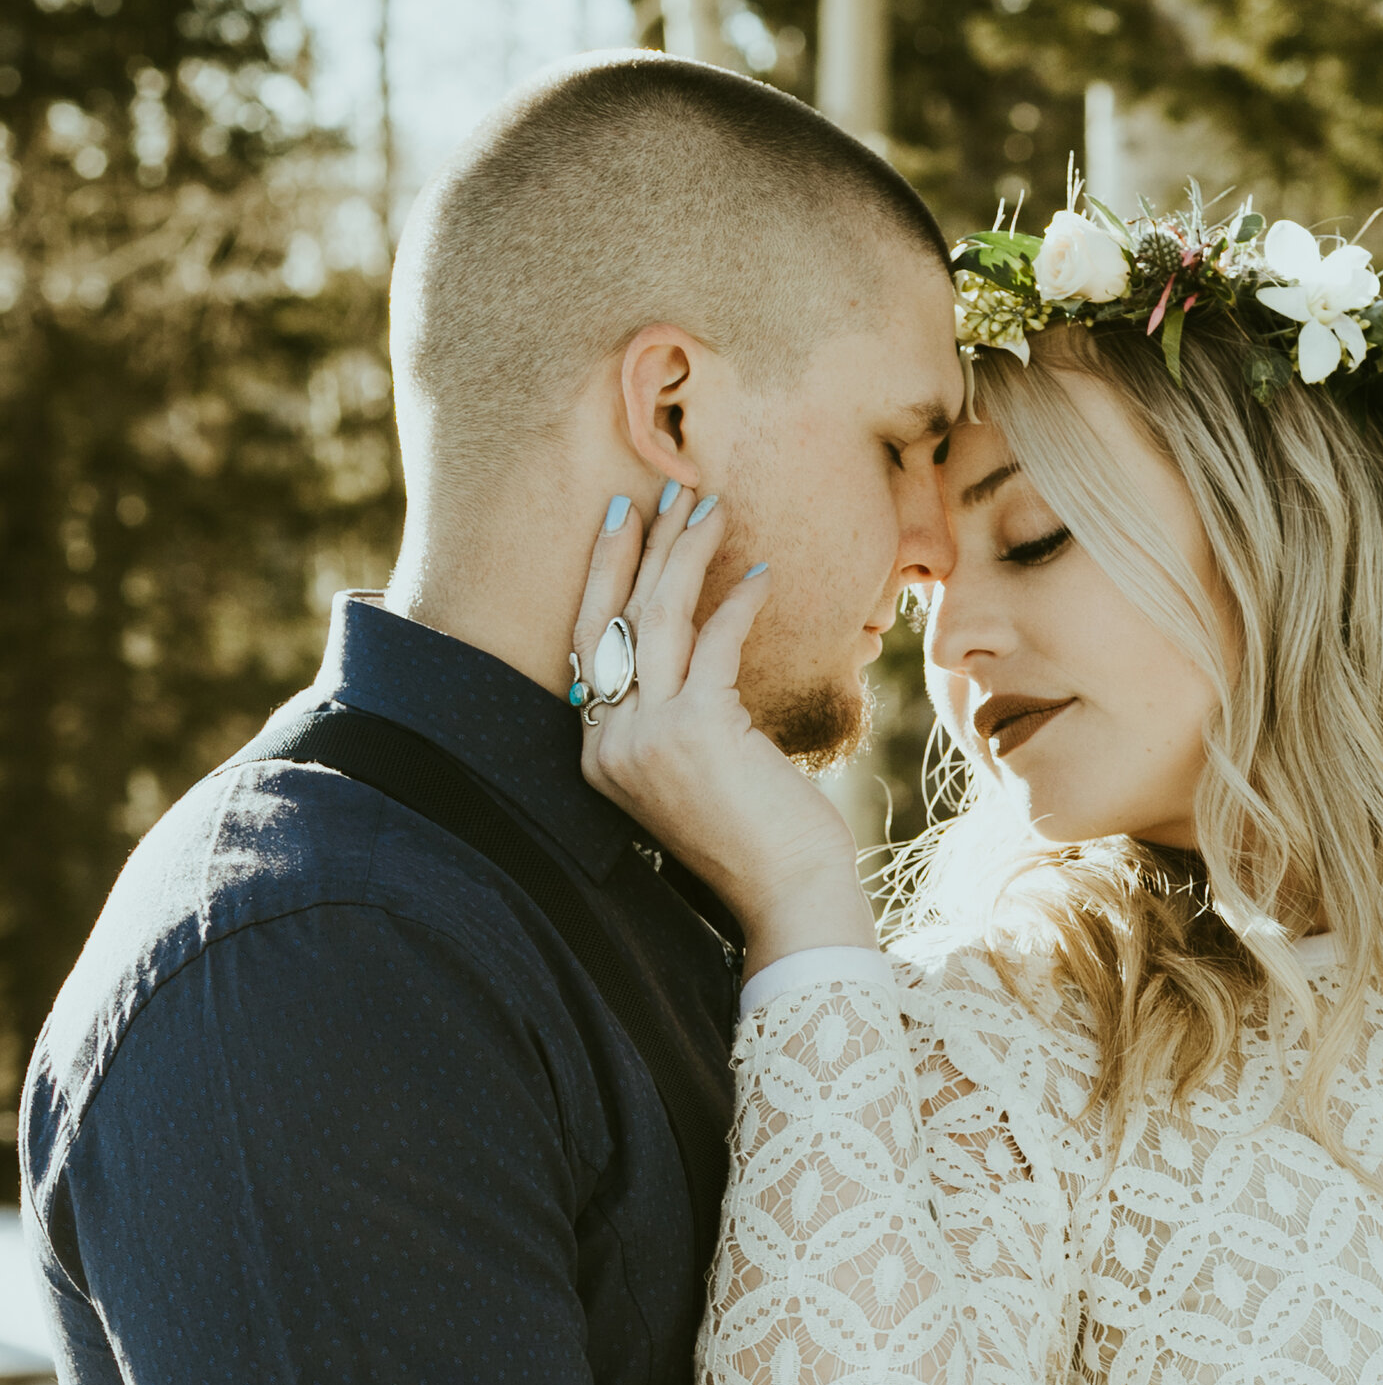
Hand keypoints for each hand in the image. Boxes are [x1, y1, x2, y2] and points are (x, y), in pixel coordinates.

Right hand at [570, 483, 875, 958]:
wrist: (789, 894)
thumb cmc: (757, 835)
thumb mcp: (696, 769)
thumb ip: (673, 716)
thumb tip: (692, 645)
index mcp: (597, 754)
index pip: (590, 643)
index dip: (606, 575)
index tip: (624, 521)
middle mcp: (608, 744)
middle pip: (614, 618)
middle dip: (638, 545)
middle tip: (666, 489)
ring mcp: (645, 738)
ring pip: (656, 620)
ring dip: (685, 555)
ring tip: (712, 509)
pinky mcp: (695, 730)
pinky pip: (712, 642)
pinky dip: (737, 602)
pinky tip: (761, 574)